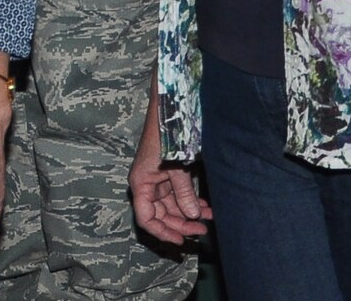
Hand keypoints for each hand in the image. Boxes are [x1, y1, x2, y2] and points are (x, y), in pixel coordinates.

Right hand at [129, 91, 208, 244]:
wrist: (169, 110)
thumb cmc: (166, 135)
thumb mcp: (176, 166)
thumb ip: (183, 192)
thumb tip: (193, 215)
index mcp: (141, 183)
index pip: (146, 218)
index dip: (162, 232)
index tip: (181, 240)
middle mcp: (147, 184)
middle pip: (161, 214)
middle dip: (181, 224)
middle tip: (202, 231)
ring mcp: (158, 179)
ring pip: (172, 205)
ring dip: (189, 213)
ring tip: (209, 219)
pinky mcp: (168, 173)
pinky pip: (178, 193)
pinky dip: (191, 201)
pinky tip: (206, 206)